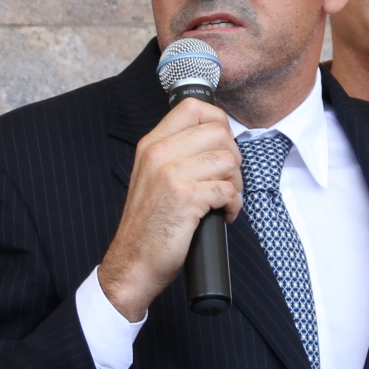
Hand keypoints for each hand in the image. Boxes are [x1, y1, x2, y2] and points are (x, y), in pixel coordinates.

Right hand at [98, 98, 241, 319]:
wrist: (133, 262)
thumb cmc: (149, 224)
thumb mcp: (152, 176)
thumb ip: (177, 152)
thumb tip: (218, 136)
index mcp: (152, 144)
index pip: (193, 107)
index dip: (218, 121)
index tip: (222, 145)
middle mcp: (159, 154)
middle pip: (218, 132)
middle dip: (233, 157)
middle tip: (225, 179)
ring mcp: (171, 174)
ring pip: (228, 160)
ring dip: (235, 183)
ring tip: (223, 199)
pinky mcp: (186, 198)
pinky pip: (228, 191)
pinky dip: (233, 206)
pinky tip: (222, 215)